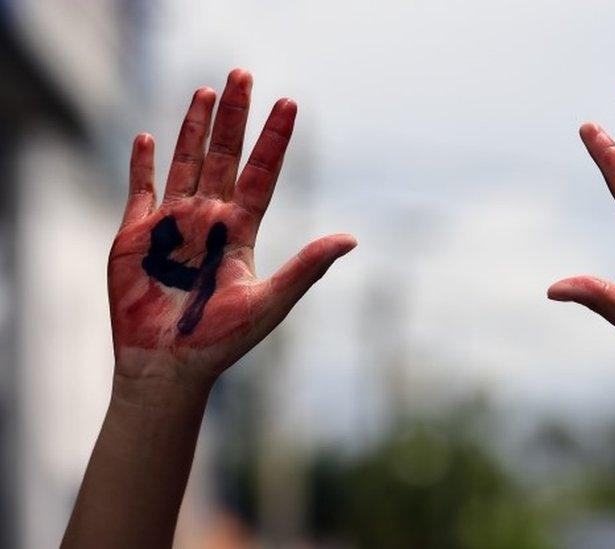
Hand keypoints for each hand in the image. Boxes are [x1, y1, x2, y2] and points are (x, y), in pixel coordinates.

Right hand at [109, 69, 355, 387]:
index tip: (289, 103)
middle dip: (234, 116)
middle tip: (244, 73)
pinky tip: (147, 137)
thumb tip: (351, 238)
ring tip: (207, 90)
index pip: (262, 173)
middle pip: (225, 156)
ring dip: (194, 128)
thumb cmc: (220, 341)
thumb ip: (307, 267)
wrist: (167, 366)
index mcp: (241, 232)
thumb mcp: (270, 301)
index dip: (274, 139)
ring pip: (186, 162)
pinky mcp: (135, 236)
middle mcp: (210, 221)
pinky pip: (140, 190)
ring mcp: (173, 225)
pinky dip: (142, 164)